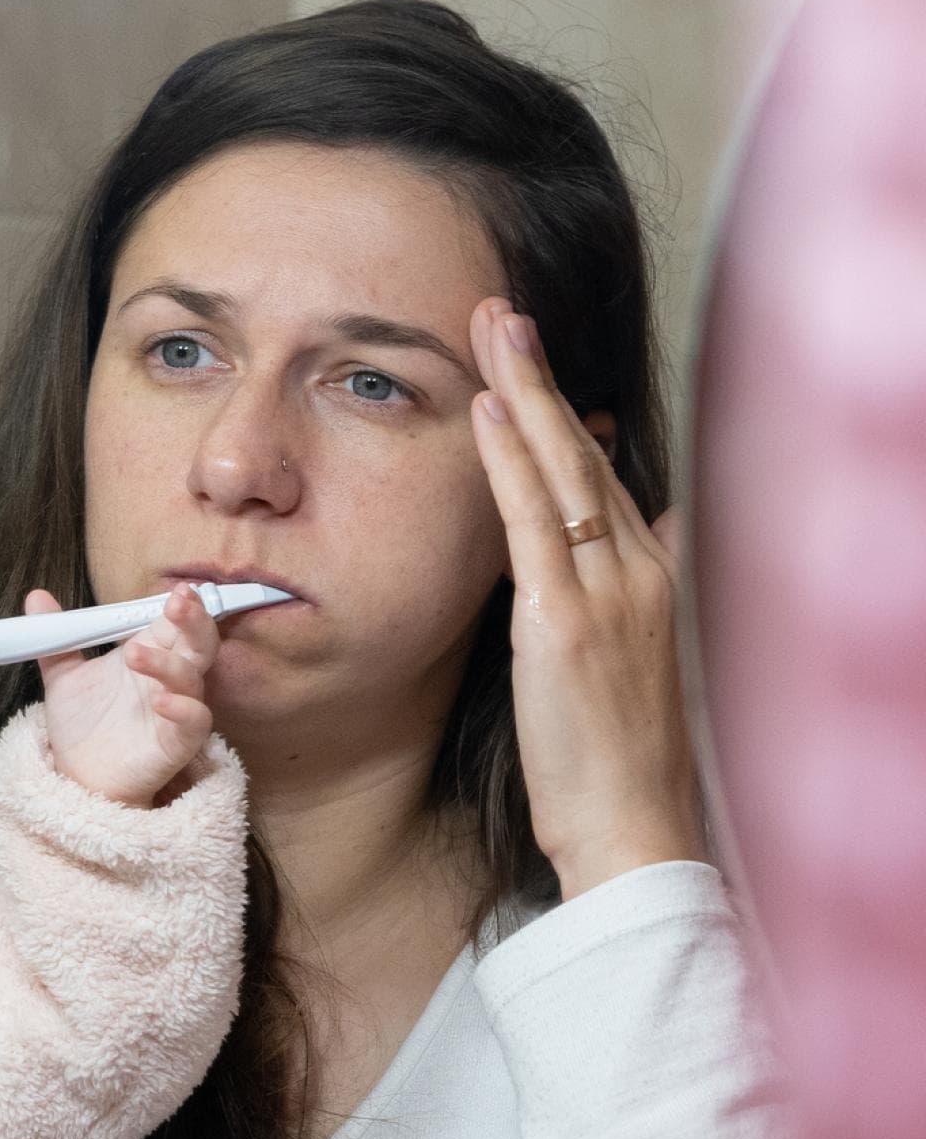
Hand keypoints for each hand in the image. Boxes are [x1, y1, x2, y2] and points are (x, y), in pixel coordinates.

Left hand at [32, 583, 218, 805]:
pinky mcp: (178, 743)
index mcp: (150, 654)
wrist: (78, 776)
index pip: (174, 622)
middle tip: (178, 603)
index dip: (180, 604)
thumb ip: (56, 639)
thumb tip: (36, 599)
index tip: (175, 589)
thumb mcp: (64, 678)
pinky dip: (183, 709)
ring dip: (168, 662)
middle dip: (193, 620)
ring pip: (191, 678)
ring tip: (133, 655)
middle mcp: (169, 679)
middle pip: (198, 642)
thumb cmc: (83, 726)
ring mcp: (177, 711)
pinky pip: (194, 722)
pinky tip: (162, 701)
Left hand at [468, 297, 705, 899]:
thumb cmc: (611, 760)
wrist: (633, 829)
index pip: (601, 475)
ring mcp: (607, 591)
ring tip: (490, 324)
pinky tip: (488, 407)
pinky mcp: (567, 620)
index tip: (529, 359)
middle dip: (541, 375)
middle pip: (583, 451)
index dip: (562, 413)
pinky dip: (510, 458)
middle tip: (501, 309)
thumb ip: (601, 601)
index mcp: (650, 578)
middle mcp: (639, 571)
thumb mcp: (615, 665)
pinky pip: (534, 521)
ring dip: (524, 388)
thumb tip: (588, 562)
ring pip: (563, 468)